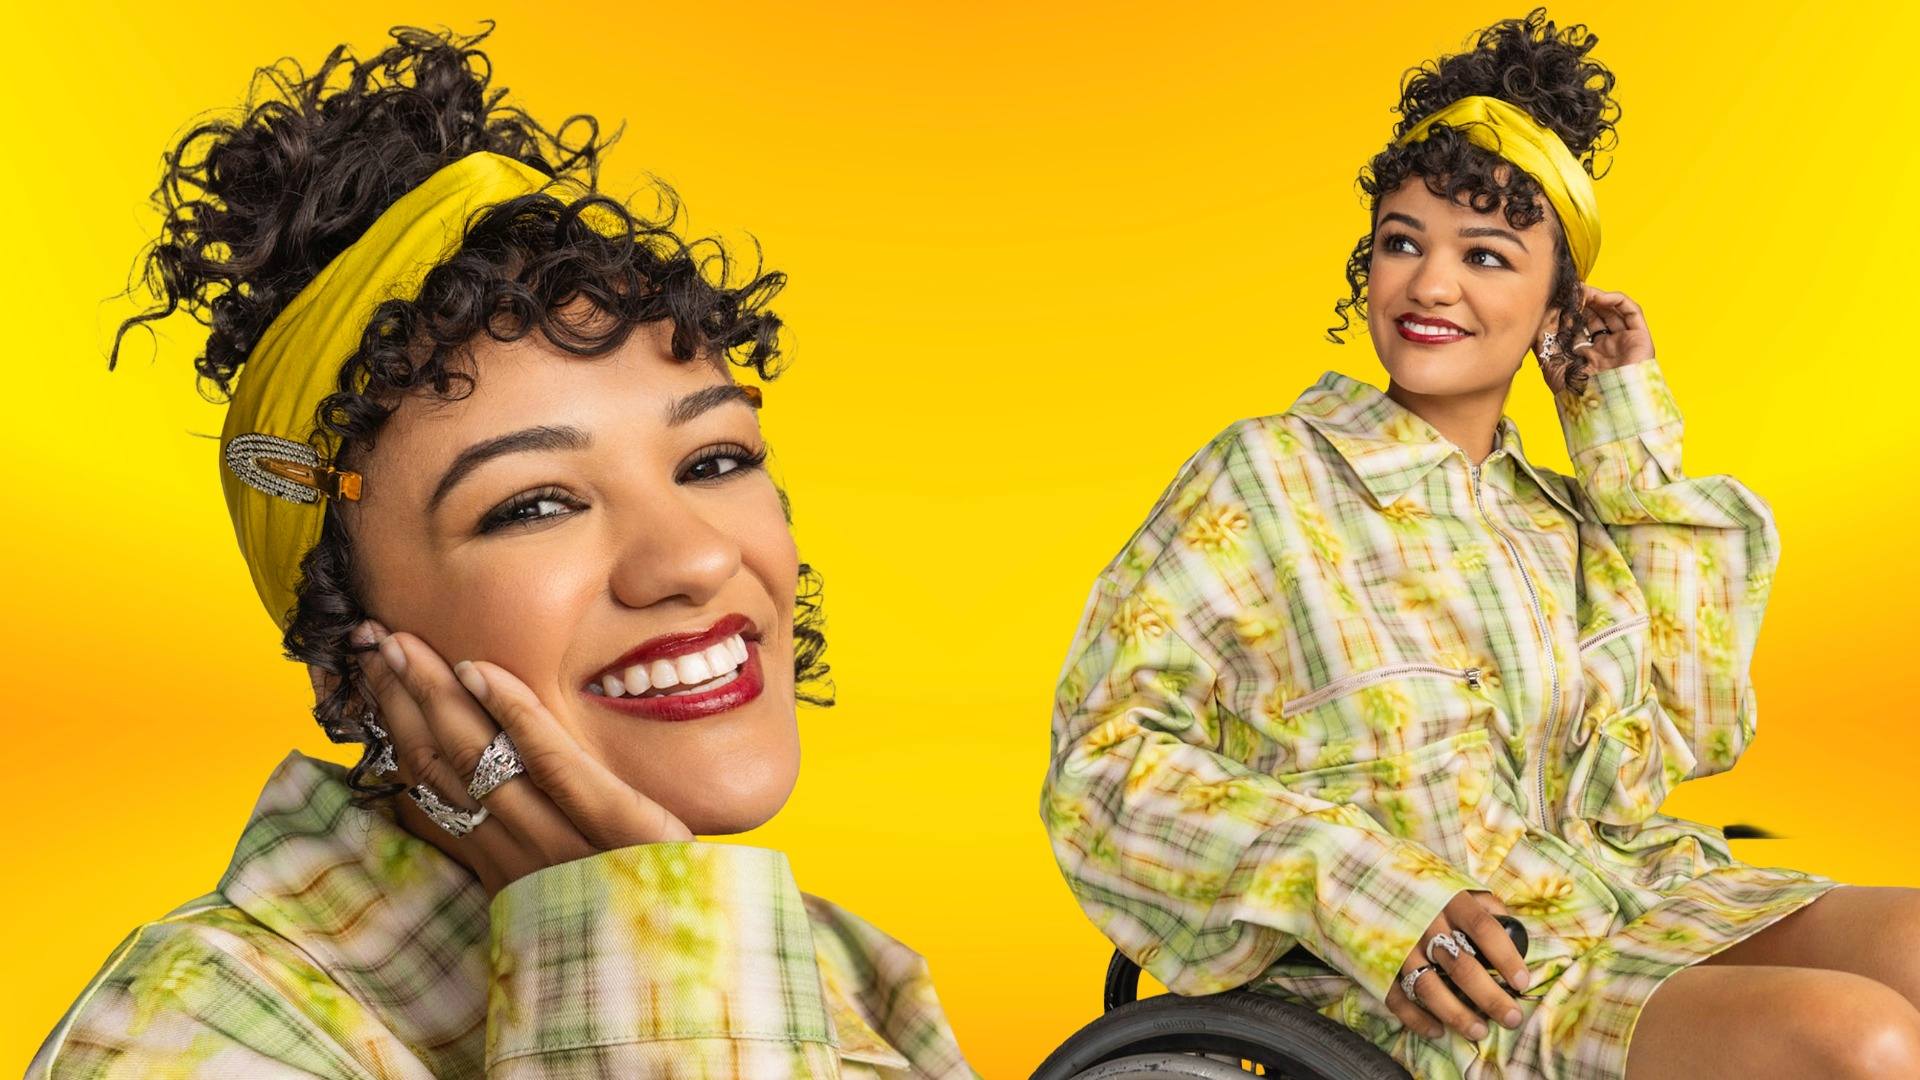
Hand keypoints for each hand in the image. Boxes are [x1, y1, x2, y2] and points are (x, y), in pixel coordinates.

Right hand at [351, 619, 691, 898]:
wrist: (694, 972)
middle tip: (370, 641)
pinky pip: (556, 763)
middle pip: (443, 765)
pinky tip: (481, 670)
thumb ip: (526, 857)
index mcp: (505, 870)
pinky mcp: (620, 827)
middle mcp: (520, 856)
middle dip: (402, 700)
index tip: (372, 678)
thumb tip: (482, 810)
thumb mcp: (565, 895)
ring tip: (402, 643)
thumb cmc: (637, 926)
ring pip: (480, 758)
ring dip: (435, 693)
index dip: (398, 730)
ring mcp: (565, 843)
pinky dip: (515, 714)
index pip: (434, 788)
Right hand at [1387, 889, 1531, 1041]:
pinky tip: (1437, 1030)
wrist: (1364, 880)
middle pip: (1462, 966)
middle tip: (1511, 1018)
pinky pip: (1397, 998)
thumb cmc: (1423, 889)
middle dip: (1490, 998)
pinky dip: (1416, 1019)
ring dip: (1457, 1015)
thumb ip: (1485, 905)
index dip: (1506, 957)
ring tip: (1479, 1032)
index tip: (1523, 982)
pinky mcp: (1379, 964)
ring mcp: (1399, 946)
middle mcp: (1424, 923)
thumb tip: (1515, 932)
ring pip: (1430, 988)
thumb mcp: (1455, 884)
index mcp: (1448, 900)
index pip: (1484, 929)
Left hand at [1538, 282, 1656, 392]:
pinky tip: (1598, 297)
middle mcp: (1606, 347)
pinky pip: (1631, 310)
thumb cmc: (1576, 392)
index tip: (1556, 299)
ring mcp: (1623, 342)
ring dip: (1596, 297)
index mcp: (1587, 356)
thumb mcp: (1551, 363)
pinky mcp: (1640, 337)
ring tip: (1582, 292)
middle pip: (1594, 315)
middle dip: (1581, 302)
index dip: (1568, 311)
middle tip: (1569, 293)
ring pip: (1611, 310)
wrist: (1603, 405)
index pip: (1578, 326)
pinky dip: (1615, 299)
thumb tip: (1541, 315)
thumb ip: (1544, 340)